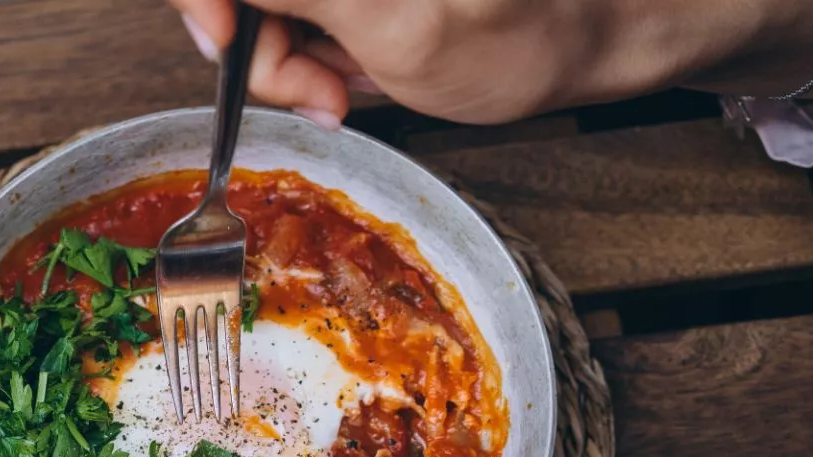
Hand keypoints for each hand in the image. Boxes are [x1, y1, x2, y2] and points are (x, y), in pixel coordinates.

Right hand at [167, 0, 812, 125]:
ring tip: (343, 88)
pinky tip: (356, 66)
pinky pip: (299, 11)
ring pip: (264, 2)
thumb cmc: (526, 33)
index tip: (227, 47)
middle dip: (256, 37)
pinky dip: (313, 45)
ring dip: (285, 53)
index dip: (208, 1)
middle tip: (316, 92)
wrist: (604, 29)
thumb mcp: (395, 27)